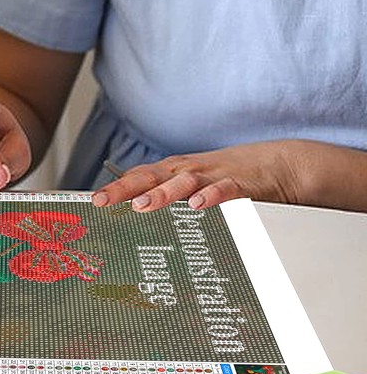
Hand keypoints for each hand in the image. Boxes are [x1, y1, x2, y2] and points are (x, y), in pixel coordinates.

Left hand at [92, 141, 300, 212]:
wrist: (280, 164)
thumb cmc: (229, 176)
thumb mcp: (192, 183)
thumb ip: (166, 194)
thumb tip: (134, 209)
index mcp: (174, 172)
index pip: (138, 177)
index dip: (115, 188)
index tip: (93, 202)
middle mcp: (188, 171)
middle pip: (151, 177)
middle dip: (125, 189)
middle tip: (102, 201)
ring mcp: (213, 176)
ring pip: (184, 183)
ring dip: (162, 193)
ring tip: (142, 205)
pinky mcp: (242, 185)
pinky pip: (225, 190)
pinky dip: (212, 196)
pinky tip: (199, 205)